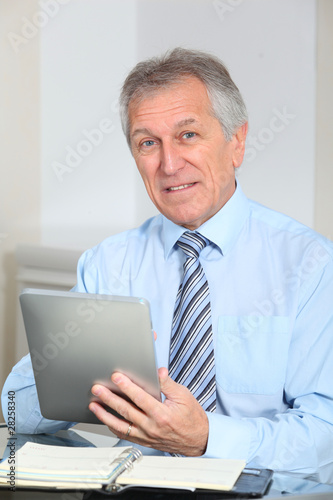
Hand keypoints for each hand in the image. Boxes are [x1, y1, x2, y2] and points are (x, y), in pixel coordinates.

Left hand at [89, 367, 208, 455]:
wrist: (198, 439)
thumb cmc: (192, 417)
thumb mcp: (183, 395)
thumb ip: (167, 383)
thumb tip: (158, 372)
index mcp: (162, 414)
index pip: (140, 398)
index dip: (127, 386)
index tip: (116, 377)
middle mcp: (152, 427)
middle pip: (126, 410)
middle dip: (109, 398)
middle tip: (97, 389)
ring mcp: (146, 436)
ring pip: (121, 425)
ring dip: (105, 414)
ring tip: (94, 405)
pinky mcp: (144, 441)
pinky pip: (125, 434)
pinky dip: (113, 426)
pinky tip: (106, 419)